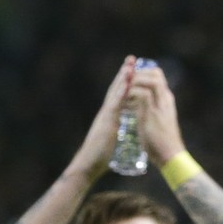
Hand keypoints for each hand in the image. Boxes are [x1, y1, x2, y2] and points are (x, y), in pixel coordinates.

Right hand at [68, 57, 137, 180]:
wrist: (90, 164)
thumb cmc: (102, 157)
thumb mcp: (114, 141)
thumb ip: (119, 134)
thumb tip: (126, 134)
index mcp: (110, 116)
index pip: (119, 95)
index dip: (125, 82)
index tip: (133, 69)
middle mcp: (107, 112)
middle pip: (116, 89)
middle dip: (124, 74)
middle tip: (132, 58)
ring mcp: (106, 115)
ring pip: (115, 92)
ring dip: (123, 77)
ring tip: (130, 63)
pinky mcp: (106, 121)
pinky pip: (115, 103)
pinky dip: (121, 92)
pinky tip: (127, 82)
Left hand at [128, 63, 187, 164]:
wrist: (170, 155)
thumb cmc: (162, 143)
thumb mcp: (156, 123)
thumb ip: (149, 112)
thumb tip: (138, 108)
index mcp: (166, 101)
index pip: (158, 77)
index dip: (144, 74)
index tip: (131, 80)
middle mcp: (166, 99)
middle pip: (156, 73)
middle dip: (139, 73)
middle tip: (125, 82)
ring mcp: (161, 104)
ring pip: (151, 80)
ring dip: (135, 81)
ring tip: (124, 91)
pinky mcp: (153, 112)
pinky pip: (143, 93)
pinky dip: (132, 93)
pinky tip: (125, 101)